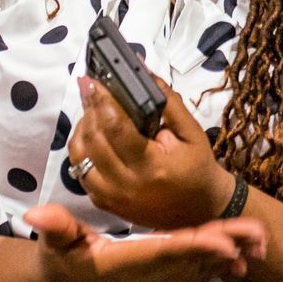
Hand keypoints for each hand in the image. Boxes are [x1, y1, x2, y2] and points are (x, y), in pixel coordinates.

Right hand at [23, 203, 265, 281]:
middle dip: (226, 247)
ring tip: (260, 239)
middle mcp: (148, 279)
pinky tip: (243, 254)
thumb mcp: (53, 242)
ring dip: (231, 255)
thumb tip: (36, 215)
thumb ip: (54, 227)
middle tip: (256, 233)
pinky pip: (198, 275)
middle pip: (193, 262)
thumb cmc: (60, 260)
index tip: (225, 243)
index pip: (165, 254)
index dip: (196, 248)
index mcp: (124, 264)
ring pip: (201, 270)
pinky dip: (221, 265)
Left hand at [69, 75, 233, 229]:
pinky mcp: (104, 203)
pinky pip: (80, 171)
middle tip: (89, 89)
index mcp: (151, 167)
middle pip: (93, 140)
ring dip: (81, 129)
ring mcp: (111, 197)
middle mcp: (126, 185)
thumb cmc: (199, 168)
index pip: (116, 128)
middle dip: (88, 109)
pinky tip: (93, 135)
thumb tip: (142, 71)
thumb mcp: (191, 132)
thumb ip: (167, 102)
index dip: (102, 101)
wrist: (203, 210)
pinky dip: (82, 149)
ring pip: (79, 155)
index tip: (93, 81)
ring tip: (92, 111)